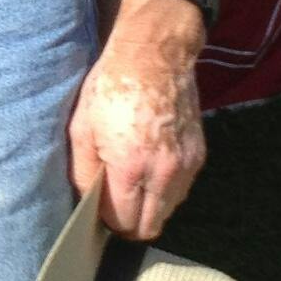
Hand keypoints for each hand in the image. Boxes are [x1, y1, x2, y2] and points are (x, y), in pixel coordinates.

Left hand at [68, 0, 206, 238]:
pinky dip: (166, 187)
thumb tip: (87, 203)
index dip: (108, 222)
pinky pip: (181, 188)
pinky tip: (150, 166)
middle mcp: (164, 172)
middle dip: (130, 224)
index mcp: (131, 167)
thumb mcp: (82, 127)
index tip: (99, 211)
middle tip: (115, 206)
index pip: (124, 223)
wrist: (155, 53)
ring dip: (150, 206)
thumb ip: (83, 172)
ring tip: (133, 184)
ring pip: (168, 210)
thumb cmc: (112, 86)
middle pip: (151, 227)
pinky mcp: (199, 154)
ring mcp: (186, 165)